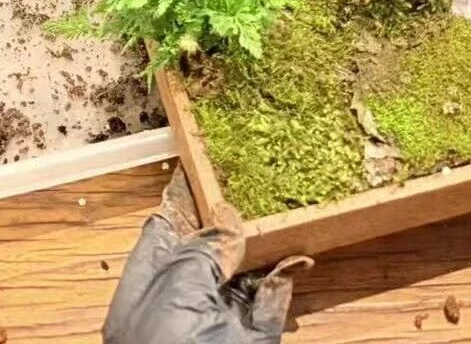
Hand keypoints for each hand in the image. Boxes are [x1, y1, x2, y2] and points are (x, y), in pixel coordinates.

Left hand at [103, 164, 312, 343]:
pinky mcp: (252, 338)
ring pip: (243, 274)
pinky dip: (285, 277)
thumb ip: (199, 251)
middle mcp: (182, 305)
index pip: (165, 232)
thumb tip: (226, 220)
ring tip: (281, 216)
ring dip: (265, 247)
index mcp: (148, 293)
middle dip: (233, 222)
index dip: (185, 200)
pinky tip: (296, 258)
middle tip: (255, 187)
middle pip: (209, 250)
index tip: (206, 170)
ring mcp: (219, 323)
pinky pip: (271, 300)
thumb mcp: (174, 294)